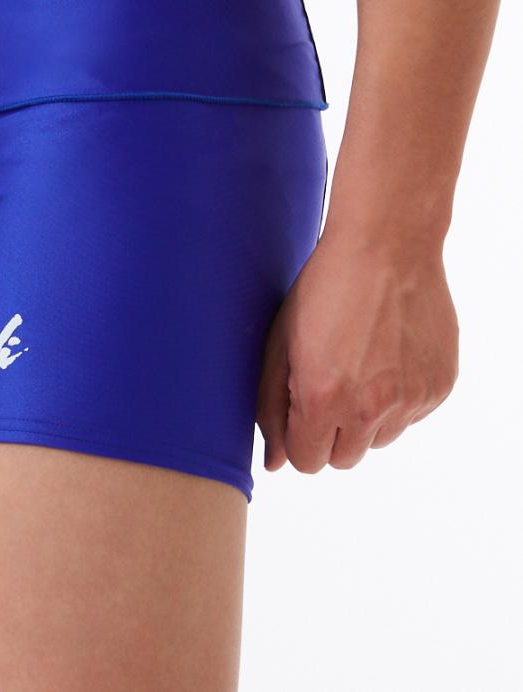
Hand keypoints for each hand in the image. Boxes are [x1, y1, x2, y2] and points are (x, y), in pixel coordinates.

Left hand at [256, 229, 458, 472]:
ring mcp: (411, 399)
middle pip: (344, 458)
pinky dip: (397, 398)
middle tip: (328, 384)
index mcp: (323, 398)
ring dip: (364, 417)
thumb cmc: (322, 290)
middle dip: (329, 431)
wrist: (385, 247)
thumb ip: (271, 408)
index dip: (298, 434)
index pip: (306, 461)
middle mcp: (370, 407)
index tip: (300, 405)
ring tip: (358, 364)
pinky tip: (386, 355)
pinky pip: (411, 416)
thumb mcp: (280, 344)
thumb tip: (274, 463)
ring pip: (379, 440)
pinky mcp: (439, 386)